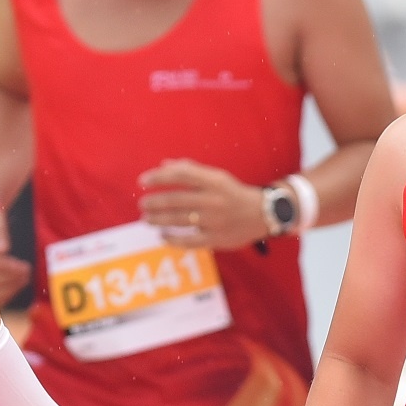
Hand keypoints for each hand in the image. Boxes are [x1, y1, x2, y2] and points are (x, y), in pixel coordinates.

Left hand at [139, 160, 268, 247]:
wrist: (263, 214)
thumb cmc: (233, 193)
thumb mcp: (217, 177)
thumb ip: (190, 170)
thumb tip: (163, 164)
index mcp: (214, 181)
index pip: (181, 175)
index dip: (159, 177)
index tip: (142, 181)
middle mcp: (214, 200)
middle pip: (176, 199)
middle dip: (154, 202)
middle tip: (142, 204)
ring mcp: (215, 221)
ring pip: (179, 220)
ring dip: (158, 219)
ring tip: (147, 219)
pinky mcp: (216, 239)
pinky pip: (189, 241)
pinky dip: (173, 239)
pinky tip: (163, 236)